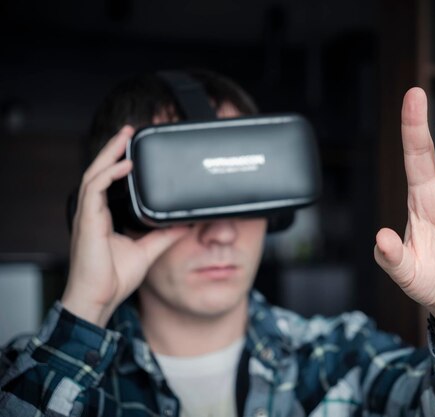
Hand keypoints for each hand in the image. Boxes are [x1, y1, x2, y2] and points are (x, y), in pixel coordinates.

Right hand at [62, 126, 187, 326]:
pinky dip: (109, 174)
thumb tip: (186, 222)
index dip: (118, 162)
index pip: (108, 181)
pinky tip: (123, 165)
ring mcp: (88, 215)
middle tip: (128, 131)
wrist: (100, 298)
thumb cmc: (115, 277)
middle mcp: (94, 212)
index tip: (133, 149)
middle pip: (100, 171)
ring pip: (94, 173)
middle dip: (113, 149)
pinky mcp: (88, 220)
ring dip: (109, 154)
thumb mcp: (149, 249)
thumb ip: (165, 234)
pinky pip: (95, 189)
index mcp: (104, 216)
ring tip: (124, 137)